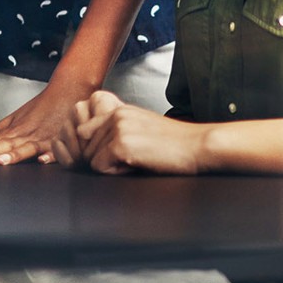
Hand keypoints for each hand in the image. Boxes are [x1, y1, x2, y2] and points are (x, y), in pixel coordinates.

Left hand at [0, 74, 100, 166]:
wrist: (67, 90)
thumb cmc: (42, 108)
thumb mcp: (17, 119)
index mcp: (10, 127)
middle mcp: (20, 132)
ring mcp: (38, 137)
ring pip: (21, 147)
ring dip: (8, 155)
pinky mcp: (57, 141)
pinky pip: (53, 150)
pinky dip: (47, 155)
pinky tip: (41, 161)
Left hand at [53, 89, 207, 174]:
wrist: (199, 146)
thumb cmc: (175, 144)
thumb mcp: (142, 127)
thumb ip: (118, 130)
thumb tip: (97, 146)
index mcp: (118, 110)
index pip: (84, 129)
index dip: (92, 148)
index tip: (108, 159)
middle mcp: (114, 115)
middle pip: (85, 145)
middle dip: (100, 159)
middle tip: (126, 163)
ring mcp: (117, 128)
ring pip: (91, 157)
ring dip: (109, 167)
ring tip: (135, 164)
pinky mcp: (121, 145)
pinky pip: (100, 167)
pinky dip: (114, 173)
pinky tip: (135, 168)